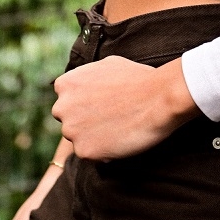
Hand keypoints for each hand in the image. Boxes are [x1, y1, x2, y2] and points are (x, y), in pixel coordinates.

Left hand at [51, 55, 197, 160]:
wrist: (158, 98)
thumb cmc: (138, 79)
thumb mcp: (106, 65)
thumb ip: (87, 77)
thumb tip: (84, 83)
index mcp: (66, 84)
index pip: (66, 98)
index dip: (84, 102)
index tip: (101, 104)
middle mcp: (62, 107)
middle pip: (68, 119)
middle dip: (84, 120)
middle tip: (109, 118)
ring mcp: (71, 130)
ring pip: (78, 138)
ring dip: (93, 136)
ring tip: (118, 128)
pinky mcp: (84, 151)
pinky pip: (90, 154)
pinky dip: (103, 151)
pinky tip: (120, 139)